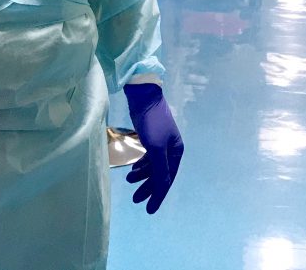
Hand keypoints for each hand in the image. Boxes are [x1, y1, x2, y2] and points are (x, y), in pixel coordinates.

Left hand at [124, 83, 183, 213]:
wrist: (144, 96)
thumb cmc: (152, 122)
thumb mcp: (156, 148)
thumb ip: (159, 169)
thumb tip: (162, 188)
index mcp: (176, 151)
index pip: (167, 179)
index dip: (158, 195)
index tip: (149, 209)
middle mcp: (170, 148)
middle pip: (159, 174)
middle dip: (148, 187)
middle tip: (135, 199)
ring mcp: (160, 143)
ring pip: (152, 166)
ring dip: (142, 175)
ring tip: (129, 180)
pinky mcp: (150, 137)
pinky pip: (147, 157)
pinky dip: (141, 165)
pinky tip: (132, 169)